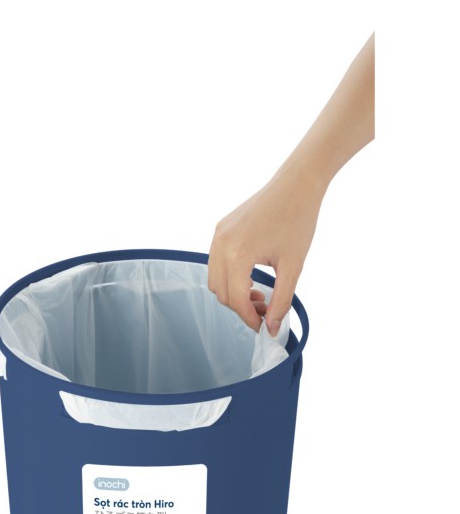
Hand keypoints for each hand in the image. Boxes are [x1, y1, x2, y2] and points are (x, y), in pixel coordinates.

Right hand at [208, 165, 322, 333]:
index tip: (264, 327)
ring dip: (233, 292)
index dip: (250, 319)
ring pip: (214, 279)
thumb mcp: (293, 267)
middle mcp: (221, 244)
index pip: (235, 300)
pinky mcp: (220, 228)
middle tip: (265, 310)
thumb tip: (272, 328)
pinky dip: (229, 276)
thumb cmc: (298, 220)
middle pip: (220, 293)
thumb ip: (281, 301)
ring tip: (259, 293)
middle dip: (241, 307)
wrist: (296, 185)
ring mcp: (218, 235)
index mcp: (238, 255)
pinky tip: (251, 275)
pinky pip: (216, 262)